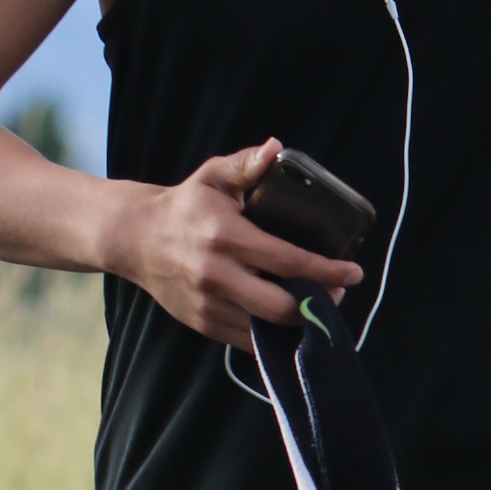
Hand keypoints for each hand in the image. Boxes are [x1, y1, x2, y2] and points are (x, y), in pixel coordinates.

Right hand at [108, 139, 363, 348]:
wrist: (137, 239)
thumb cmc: (184, 206)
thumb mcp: (213, 176)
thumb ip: (246, 165)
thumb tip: (276, 148)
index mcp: (226, 238)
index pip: (288, 261)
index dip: (327, 270)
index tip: (353, 271)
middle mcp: (217, 276)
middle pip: (282, 306)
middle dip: (318, 304)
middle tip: (335, 292)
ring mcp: (209, 305)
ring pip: (267, 328)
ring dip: (299, 322)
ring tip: (316, 304)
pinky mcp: (204, 325)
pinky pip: (248, 341)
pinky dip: (274, 335)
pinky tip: (288, 319)